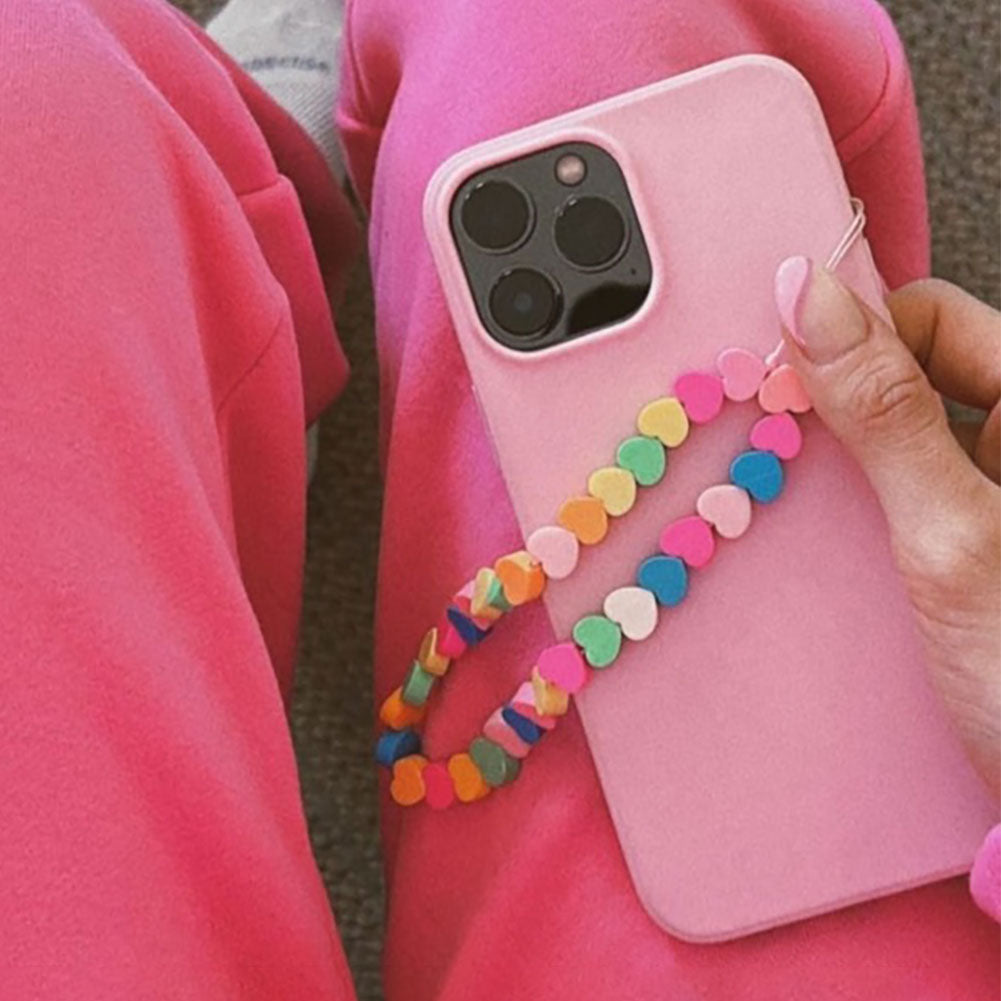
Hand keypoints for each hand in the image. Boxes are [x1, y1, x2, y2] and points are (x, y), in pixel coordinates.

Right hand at [774, 259, 999, 797]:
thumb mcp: (952, 538)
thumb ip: (883, 414)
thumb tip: (809, 296)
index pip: (935, 317)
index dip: (857, 332)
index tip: (784, 376)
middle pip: (909, 375)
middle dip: (839, 405)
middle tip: (786, 447)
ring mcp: (992, 497)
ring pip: (894, 440)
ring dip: (839, 464)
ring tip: (800, 501)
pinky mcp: (967, 544)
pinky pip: (894, 498)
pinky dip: (852, 509)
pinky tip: (825, 540)